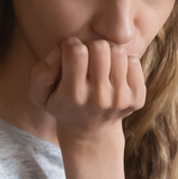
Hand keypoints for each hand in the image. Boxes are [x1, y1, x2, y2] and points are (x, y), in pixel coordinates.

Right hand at [29, 37, 145, 141]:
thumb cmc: (63, 105)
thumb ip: (41, 72)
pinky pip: (134, 62)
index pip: (76, 51)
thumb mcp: (40, 95)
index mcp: (73, 96)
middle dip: (91, 47)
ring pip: (118, 51)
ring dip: (108, 54)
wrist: (90, 132)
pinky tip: (114, 75)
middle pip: (100, 47)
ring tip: (100, 67)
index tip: (70, 53)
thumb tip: (59, 50)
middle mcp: (99, 98)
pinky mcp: (137, 99)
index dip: (71, 45)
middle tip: (86, 60)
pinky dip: (124, 63)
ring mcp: (120, 99)